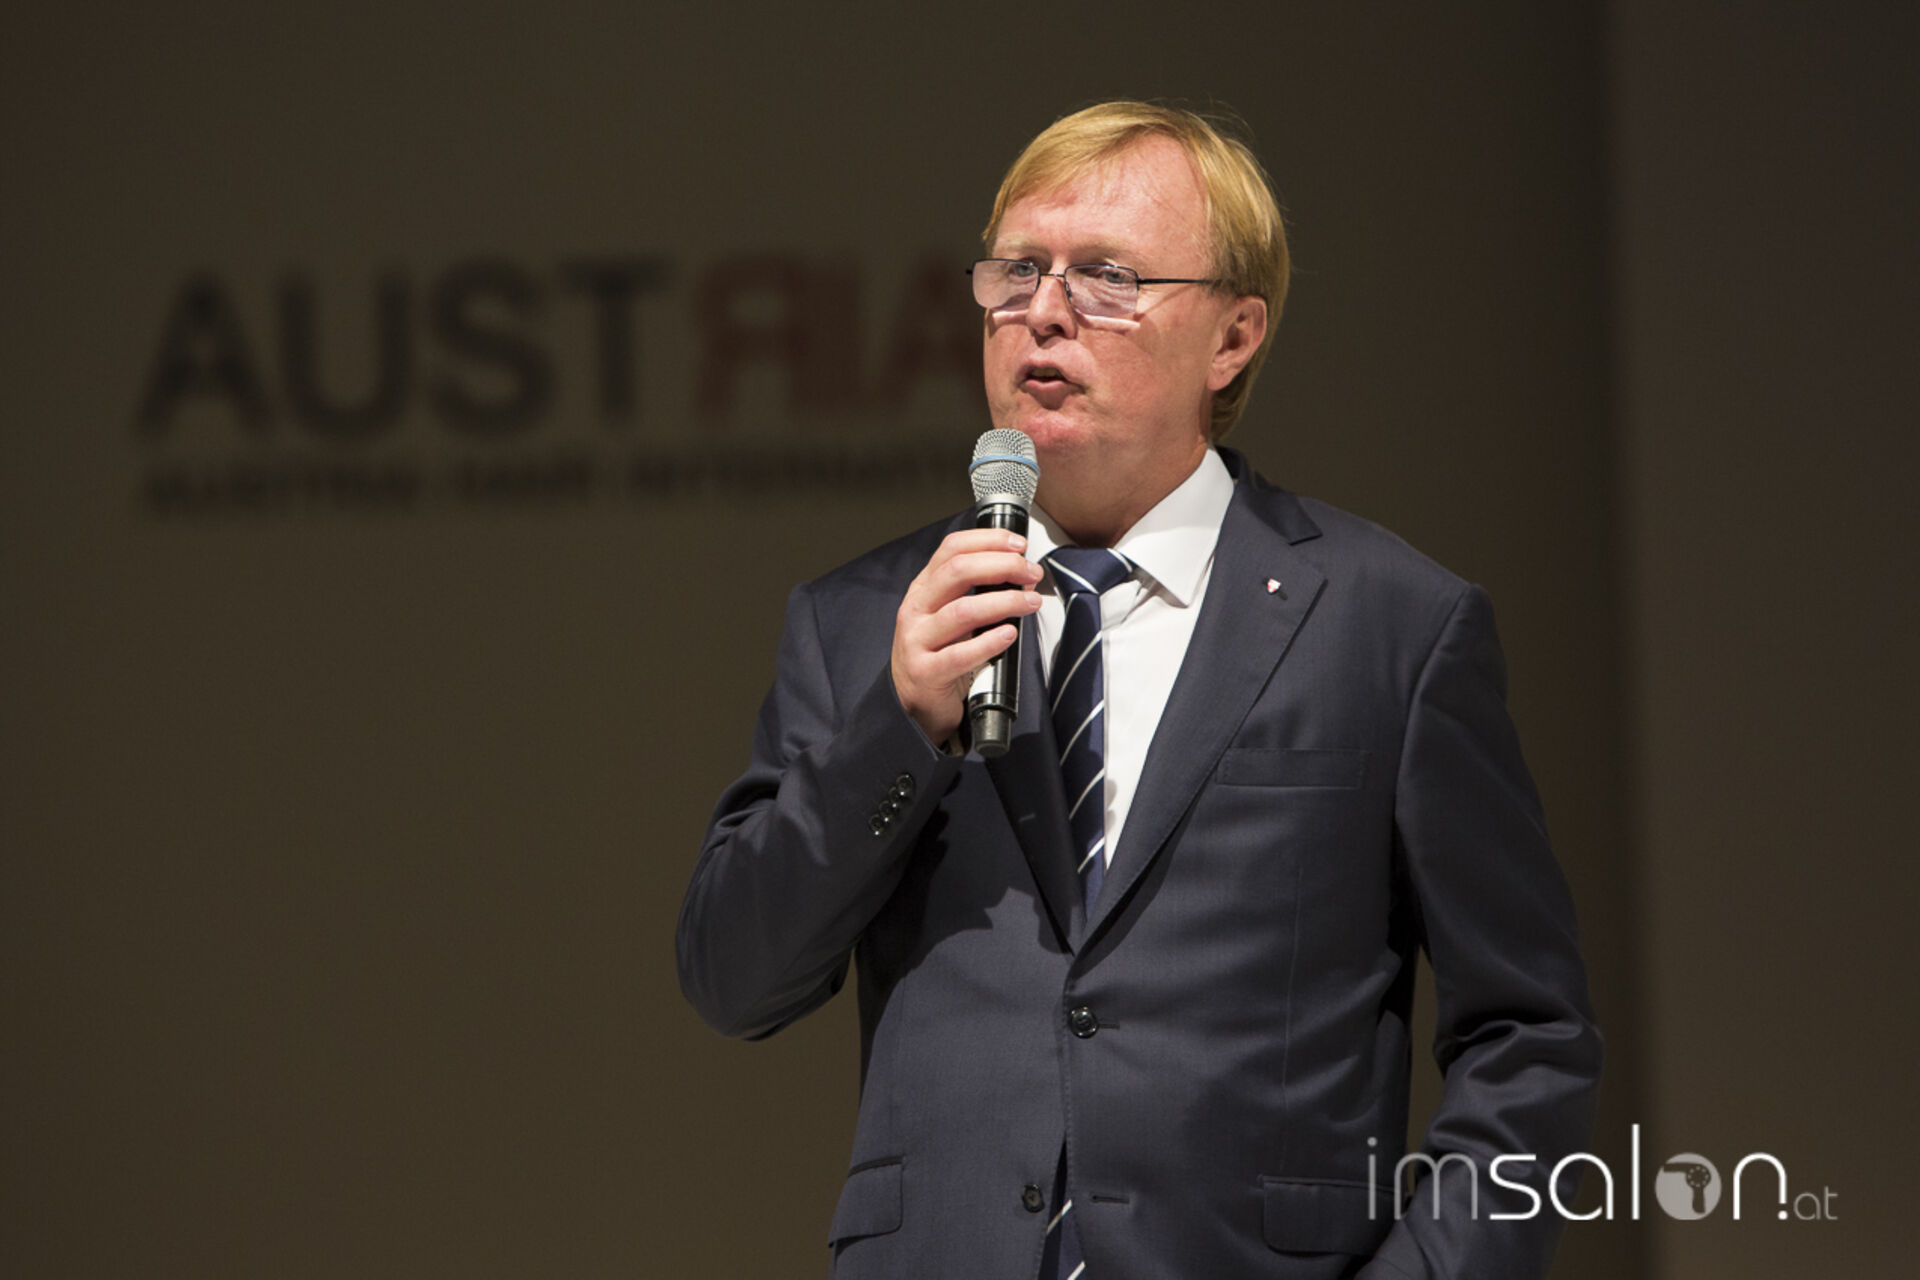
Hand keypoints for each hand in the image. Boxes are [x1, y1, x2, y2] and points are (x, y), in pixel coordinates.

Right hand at [891, 528, 1043, 743]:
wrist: (912, 703)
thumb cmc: (938, 654)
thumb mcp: (952, 616)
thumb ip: (981, 593)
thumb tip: (1024, 574)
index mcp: (924, 588)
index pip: (952, 548)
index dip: (988, 540)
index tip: (1018, 545)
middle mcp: (916, 609)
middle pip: (957, 571)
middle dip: (1001, 566)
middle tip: (1030, 572)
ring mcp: (917, 640)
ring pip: (962, 611)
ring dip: (1004, 602)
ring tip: (1030, 601)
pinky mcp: (925, 671)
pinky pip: (960, 655)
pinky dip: (989, 643)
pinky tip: (1009, 635)